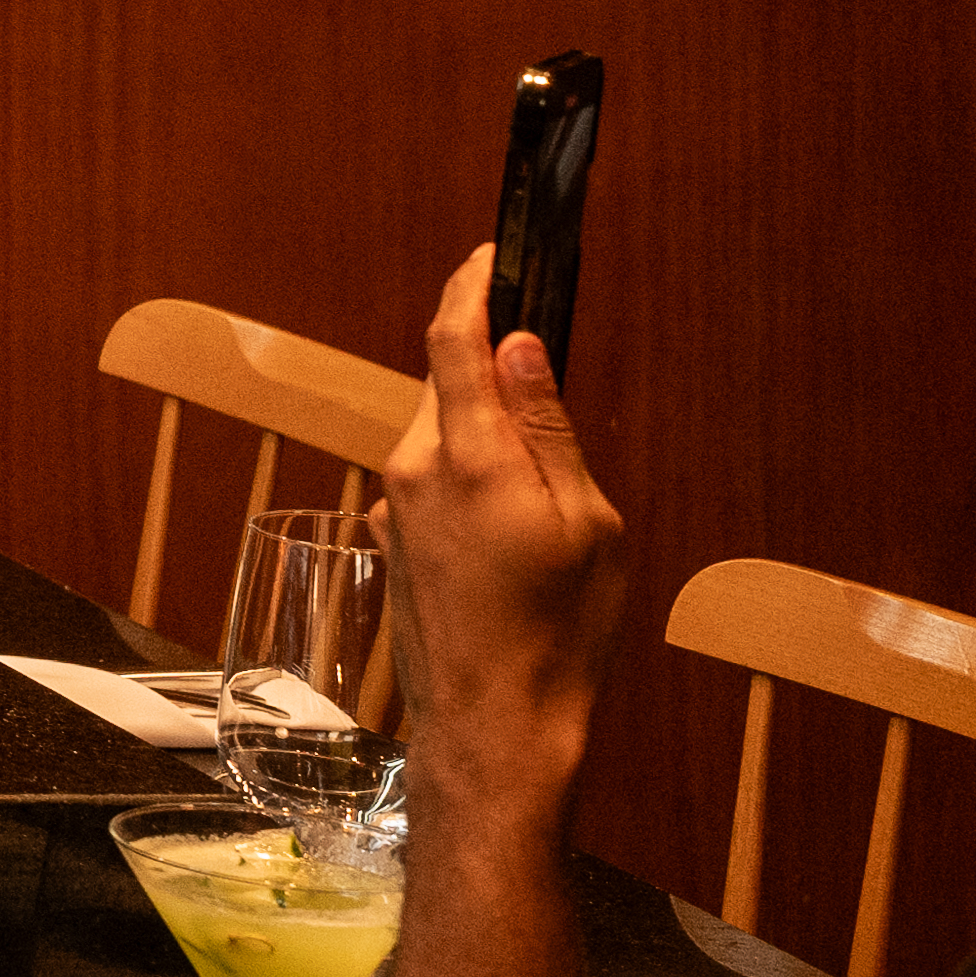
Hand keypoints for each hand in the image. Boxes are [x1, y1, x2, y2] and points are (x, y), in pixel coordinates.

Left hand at [390, 246, 629, 817]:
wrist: (492, 724)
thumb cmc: (558, 632)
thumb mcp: (586, 523)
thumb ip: (546, 427)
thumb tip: (519, 346)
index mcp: (466, 455)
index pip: (450, 337)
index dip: (469, 284)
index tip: (492, 252)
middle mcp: (411, 468)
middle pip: (446, 382)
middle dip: (491, 370)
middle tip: (551, 382)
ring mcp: (391, 504)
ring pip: (439, 432)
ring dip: (485, 432)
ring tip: (548, 489)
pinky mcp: (390, 535)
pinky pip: (432, 479)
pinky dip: (470, 475)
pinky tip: (514, 531)